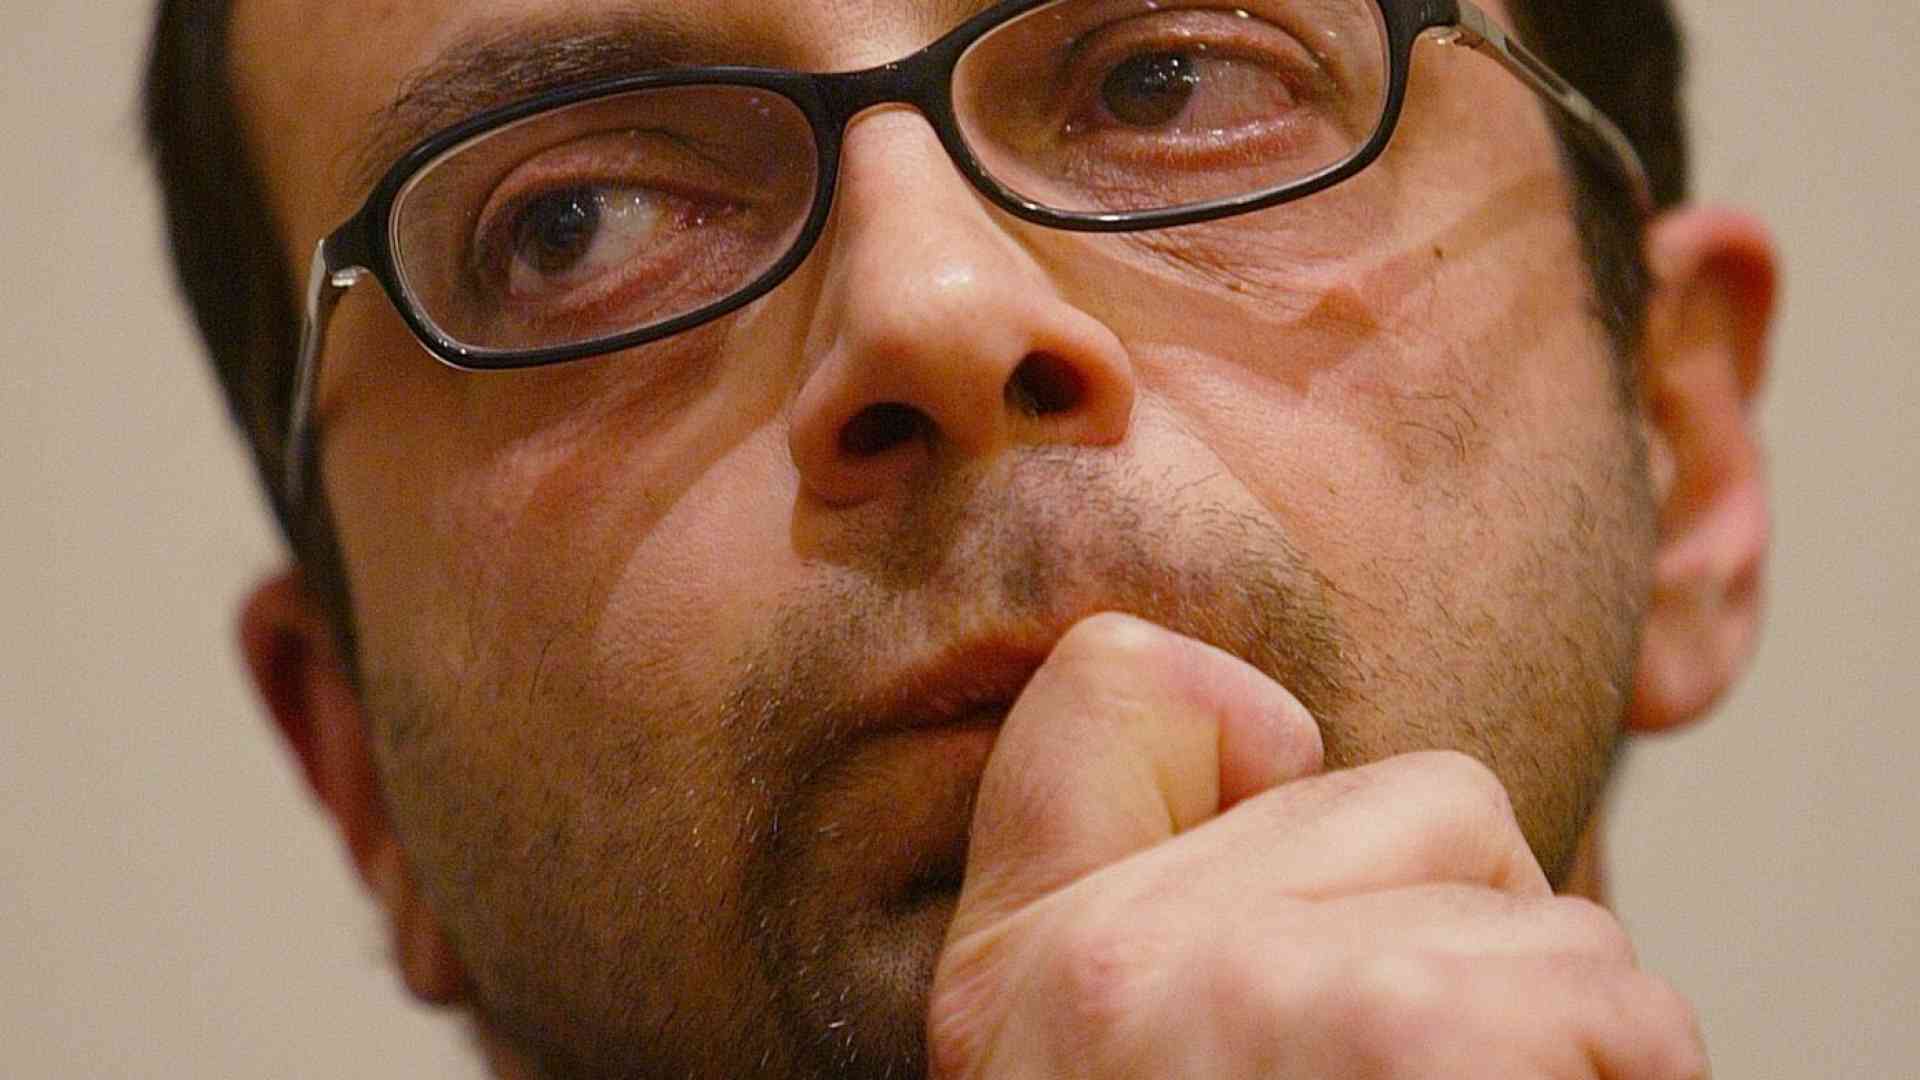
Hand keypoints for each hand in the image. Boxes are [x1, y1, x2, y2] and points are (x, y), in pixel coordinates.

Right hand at [927, 613, 1705, 1078]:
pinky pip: (1614, 999)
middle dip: (1454, 933)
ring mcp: (1260, 996)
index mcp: (1018, 963)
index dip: (1220, 733)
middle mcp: (1111, 960)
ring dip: (1548, 1027)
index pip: (1108, 681)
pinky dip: (1615, 1078)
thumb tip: (1283, 752)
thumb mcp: (1054, 1060)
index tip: (1259, 832)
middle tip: (1392, 1076)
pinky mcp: (1410, 1044)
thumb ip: (1122, 886)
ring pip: (1536, 907)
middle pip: (1411, 797)